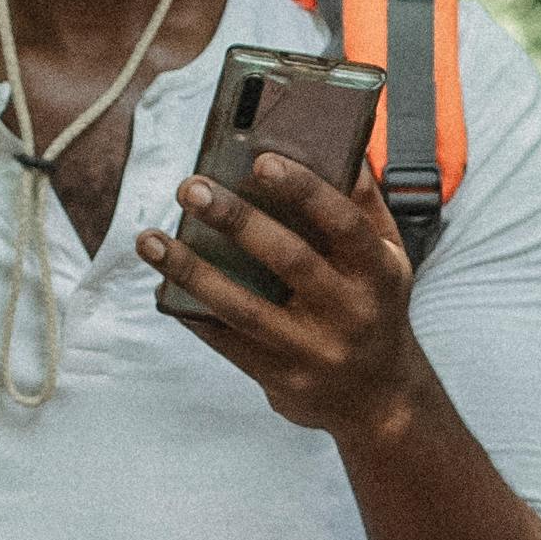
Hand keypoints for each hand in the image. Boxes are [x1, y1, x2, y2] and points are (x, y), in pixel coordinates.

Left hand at [140, 142, 434, 443]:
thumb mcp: (389, 258)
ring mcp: (315, 351)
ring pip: (246, 308)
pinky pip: (229, 344)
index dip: (305, 190)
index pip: (344, 224)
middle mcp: (351, 313)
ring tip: (151, 239)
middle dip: (237, 220)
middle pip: (289, 260)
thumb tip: (343, 141)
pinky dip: (193, 313)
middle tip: (192, 188)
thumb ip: (364, 205)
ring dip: (193, 271)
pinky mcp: (284, 380)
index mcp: (378, 272)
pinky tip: (163, 287)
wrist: (379, 399)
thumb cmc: (375, 308)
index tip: (261, 160)